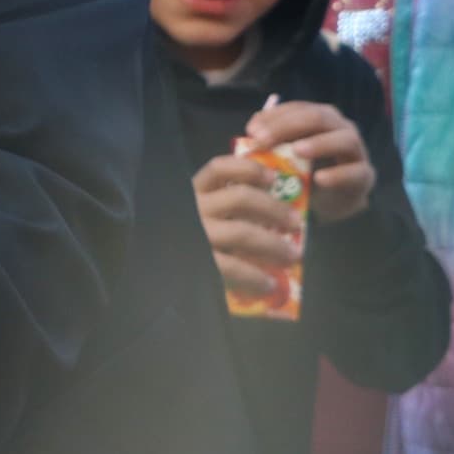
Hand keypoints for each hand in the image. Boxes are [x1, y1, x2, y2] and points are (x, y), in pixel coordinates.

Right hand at [194, 155, 304, 297]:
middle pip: (240, 198)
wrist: (157, 263)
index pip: (218, 169)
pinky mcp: (198, 260)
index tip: (273, 178)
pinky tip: (268, 284)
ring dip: (274, 244)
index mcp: (193, 192)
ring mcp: (197, 234)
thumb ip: (221, 205)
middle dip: (274, 209)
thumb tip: (268, 203)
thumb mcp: (197, 212)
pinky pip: (232, 267)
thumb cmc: (187, 235)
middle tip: (296, 223)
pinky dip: (255, 276)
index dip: (248, 169)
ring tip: (293, 256)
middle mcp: (194, 209)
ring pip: (242, 232)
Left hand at [246, 98, 373, 223]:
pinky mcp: (364, 176)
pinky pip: (356, 172)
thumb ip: (271, 143)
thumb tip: (250, 134)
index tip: (250, 130)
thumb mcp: (284, 156)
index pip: (298, 108)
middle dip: (288, 126)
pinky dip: (338, 174)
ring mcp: (356, 151)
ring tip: (297, 151)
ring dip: (319, 143)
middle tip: (263, 140)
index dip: (274, 116)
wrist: (328, 202)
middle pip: (319, 117)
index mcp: (321, 119)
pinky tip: (319, 179)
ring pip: (344, 139)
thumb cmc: (303, 173)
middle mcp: (341, 128)